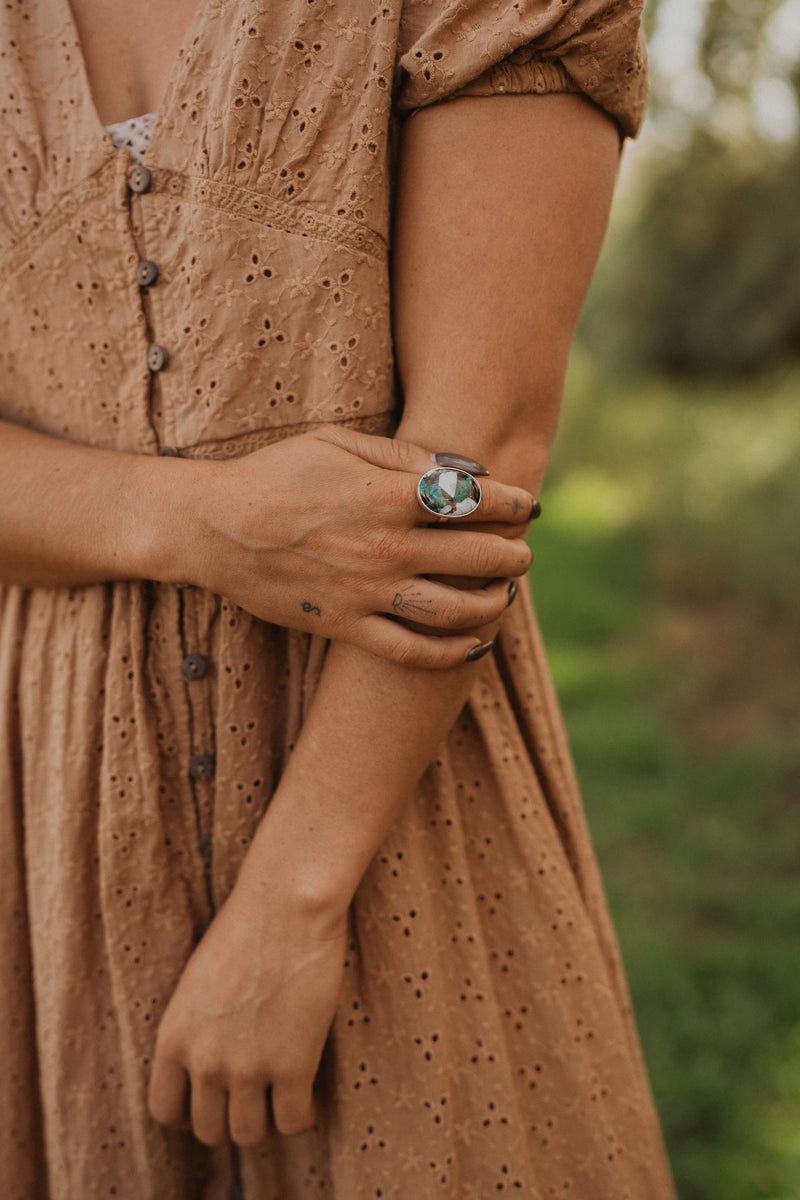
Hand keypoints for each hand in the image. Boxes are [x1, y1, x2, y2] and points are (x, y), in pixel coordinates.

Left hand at [148, 880, 346, 1143]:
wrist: (287, 904)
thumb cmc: (246, 926)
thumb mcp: (198, 981)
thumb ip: (196, 1025)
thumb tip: (209, 1057)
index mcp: (173, 1036)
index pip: (165, 1111)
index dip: (190, 1113)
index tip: (213, 1100)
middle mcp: (204, 1061)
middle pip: (210, 1130)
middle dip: (231, 1118)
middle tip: (254, 1099)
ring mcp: (248, 1067)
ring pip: (249, 1135)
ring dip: (265, 1122)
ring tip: (281, 1098)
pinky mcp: (293, 1064)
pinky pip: (292, 1122)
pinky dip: (301, 1117)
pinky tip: (308, 1096)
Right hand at [179, 425, 532, 667]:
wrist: (216, 527)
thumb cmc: (276, 473)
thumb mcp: (338, 442)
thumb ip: (401, 455)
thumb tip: (457, 470)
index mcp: (388, 495)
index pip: (474, 501)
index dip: (512, 503)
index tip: (528, 506)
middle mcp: (387, 547)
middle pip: (477, 557)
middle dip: (513, 555)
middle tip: (524, 553)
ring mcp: (368, 593)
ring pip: (455, 610)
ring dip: (492, 604)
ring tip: (504, 595)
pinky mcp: (346, 626)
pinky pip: (412, 651)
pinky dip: (451, 652)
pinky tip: (474, 644)